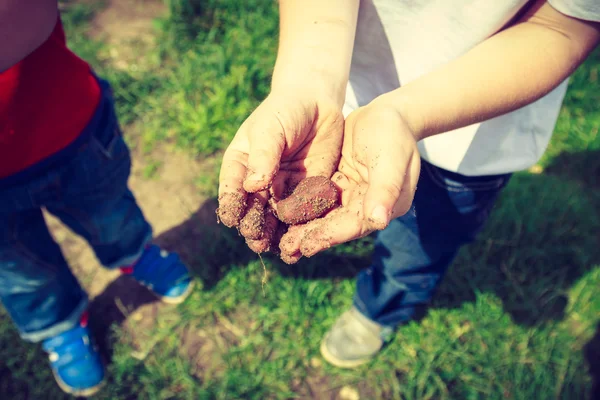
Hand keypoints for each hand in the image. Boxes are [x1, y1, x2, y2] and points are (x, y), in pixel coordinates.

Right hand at [217, 87, 343, 252]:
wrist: (318, 104)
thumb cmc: (285, 111)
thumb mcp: (270, 129)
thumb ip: (263, 156)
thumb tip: (252, 186)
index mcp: (241, 166)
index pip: (233, 189)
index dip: (232, 205)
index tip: (233, 218)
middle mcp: (259, 183)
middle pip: (254, 210)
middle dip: (253, 225)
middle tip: (255, 239)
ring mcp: (283, 189)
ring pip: (276, 217)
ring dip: (275, 234)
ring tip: (274, 248)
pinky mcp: (307, 192)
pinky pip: (303, 212)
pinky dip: (301, 227)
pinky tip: (300, 240)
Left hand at [278, 100, 420, 262]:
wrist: (389, 112)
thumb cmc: (394, 133)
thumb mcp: (391, 160)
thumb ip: (385, 189)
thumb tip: (378, 222)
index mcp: (386, 207)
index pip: (354, 225)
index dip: (330, 236)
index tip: (306, 247)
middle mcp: (369, 206)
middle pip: (336, 225)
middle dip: (311, 237)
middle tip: (285, 250)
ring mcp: (353, 195)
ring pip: (325, 214)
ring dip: (303, 226)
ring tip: (279, 240)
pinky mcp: (339, 183)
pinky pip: (318, 197)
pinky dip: (302, 206)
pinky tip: (280, 211)